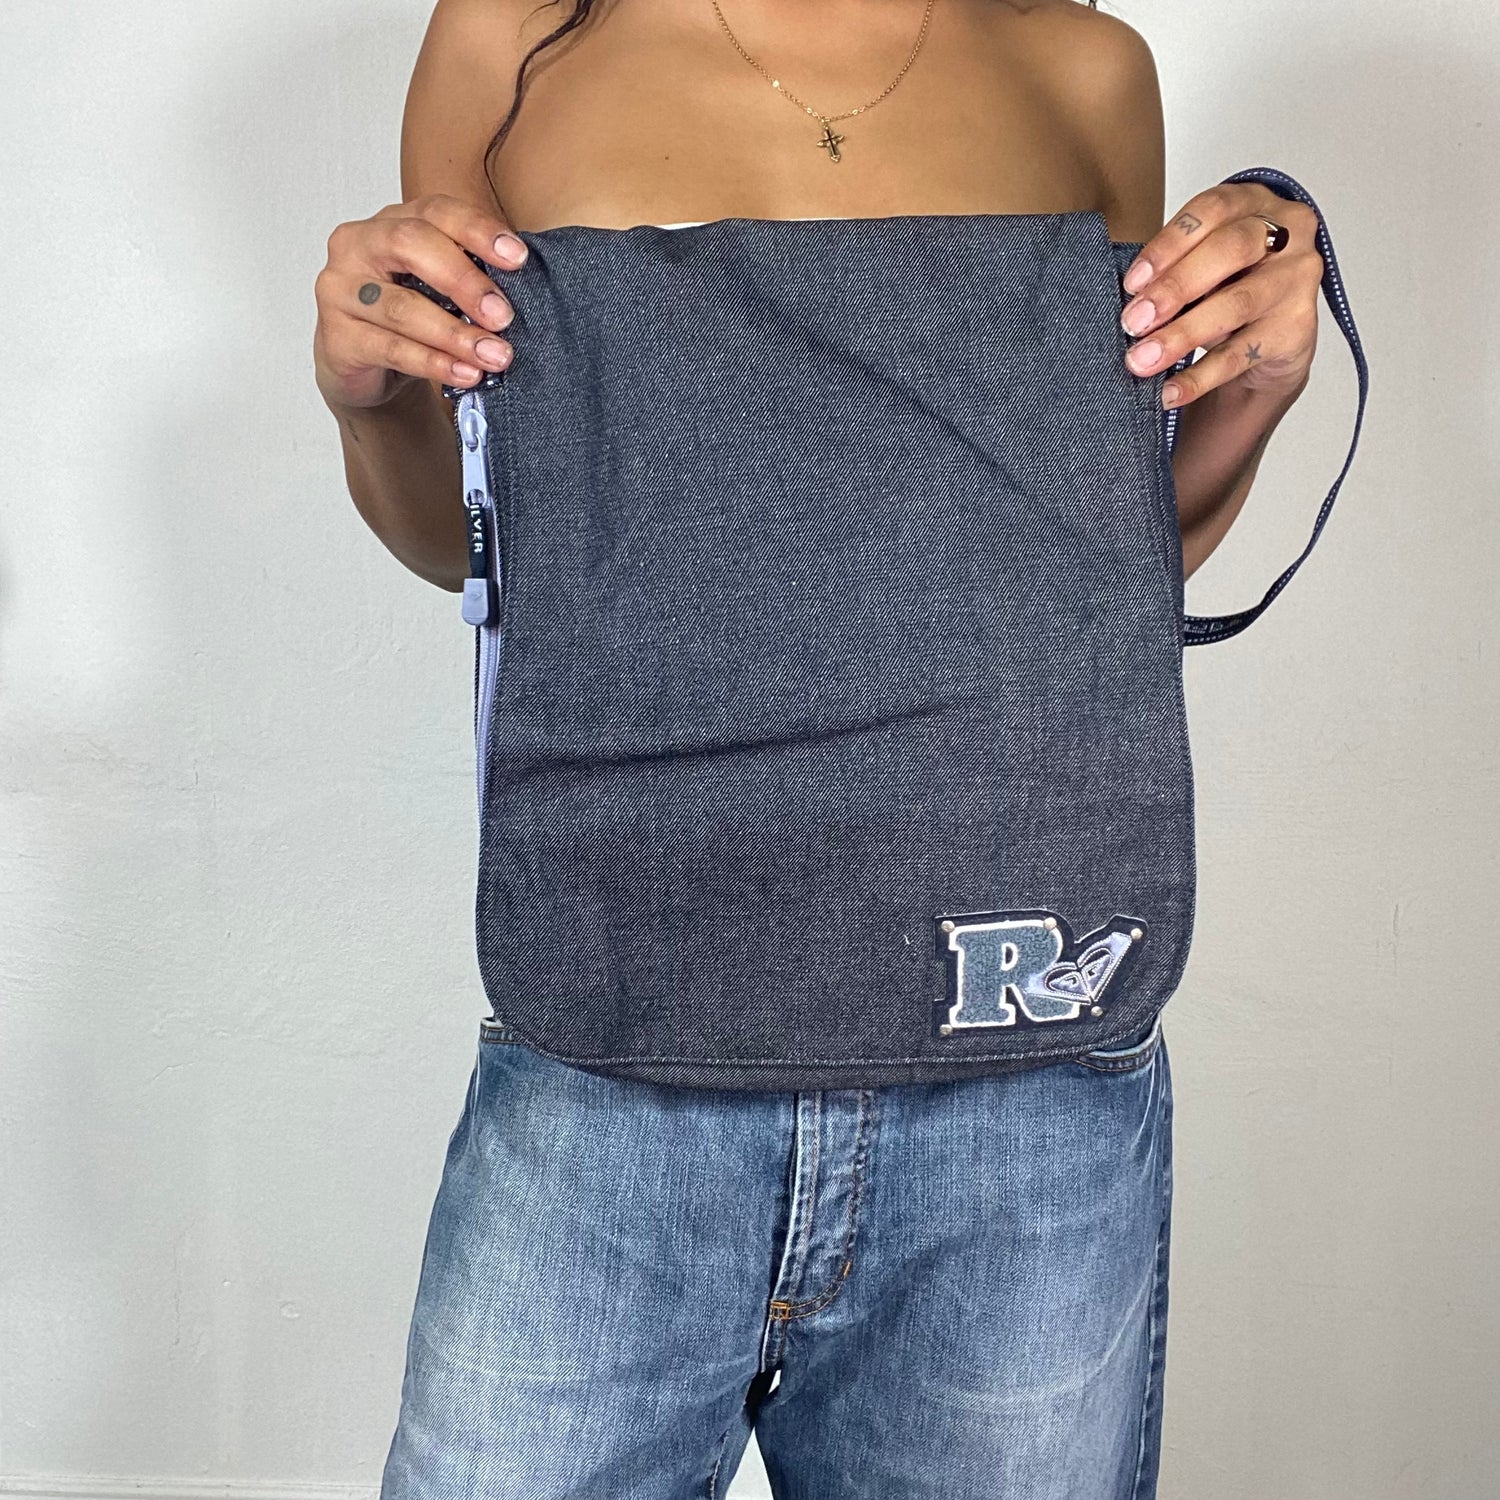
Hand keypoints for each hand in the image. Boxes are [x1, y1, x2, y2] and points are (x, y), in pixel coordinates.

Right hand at [313, 194, 526, 411]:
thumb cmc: (409, 318)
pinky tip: (466, 374)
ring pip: (402, 308)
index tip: (518, 258)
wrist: (363, 369)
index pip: (436, 211)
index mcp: (391, 223)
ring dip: (455, 334)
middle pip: (411, 246)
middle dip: (464, 281)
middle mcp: (358, 246)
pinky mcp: (337, 337)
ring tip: (495, 355)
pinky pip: (392, 348)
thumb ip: (469, 277)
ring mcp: (340, 291)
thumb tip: (529, 287)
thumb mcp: (438, 288)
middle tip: (503, 315)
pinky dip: (434, 363)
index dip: (477, 230)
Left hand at [1118, 183, 1324, 408]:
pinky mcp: (1296, 329)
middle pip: (1230, 250)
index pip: (1211, 212)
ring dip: (1181, 335)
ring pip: (1235, 304)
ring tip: (1142, 360)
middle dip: (1175, 287)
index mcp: (1254, 204)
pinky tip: (1169, 391)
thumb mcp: (1201, 265)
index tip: (1132, 282)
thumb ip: (1173, 270)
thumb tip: (1130, 302)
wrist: (1272, 337)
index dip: (1168, 245)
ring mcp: (1297, 280)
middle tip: (1134, 322)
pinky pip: (1240, 355)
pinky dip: (1199, 377)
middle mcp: (1286, 234)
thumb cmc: (1228, 285)